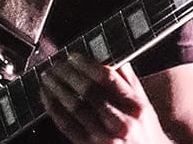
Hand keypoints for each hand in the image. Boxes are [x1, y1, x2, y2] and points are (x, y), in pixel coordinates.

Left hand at [39, 53, 171, 143]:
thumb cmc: (144, 133)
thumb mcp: (145, 107)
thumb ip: (130, 82)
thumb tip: (116, 57)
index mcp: (136, 107)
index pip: (108, 79)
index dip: (87, 65)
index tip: (73, 56)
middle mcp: (121, 123)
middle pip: (90, 92)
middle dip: (69, 75)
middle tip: (56, 64)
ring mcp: (104, 138)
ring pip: (76, 108)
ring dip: (58, 89)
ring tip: (48, 77)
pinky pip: (66, 125)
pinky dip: (54, 108)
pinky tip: (47, 97)